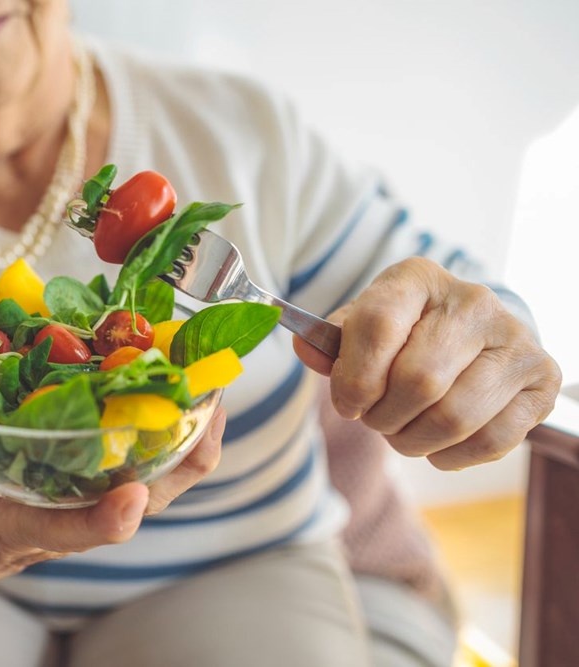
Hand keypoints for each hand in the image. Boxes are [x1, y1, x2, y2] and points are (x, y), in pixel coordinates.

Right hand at [0, 376, 225, 598]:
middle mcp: (73, 521)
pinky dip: (179, 434)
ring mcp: (94, 507)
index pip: (71, 532)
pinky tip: (189, 391)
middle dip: (186, 454)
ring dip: (195, 437)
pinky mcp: (101, 492)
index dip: (105, 521)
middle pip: (149, 501)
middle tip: (211, 395)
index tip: (129, 500)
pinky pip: (156, 467)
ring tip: (214, 380)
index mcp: (26, 529)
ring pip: (164, 482)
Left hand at [294, 257, 560, 469]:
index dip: (354, 378)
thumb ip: (331, 343)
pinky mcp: (541, 380)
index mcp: (418, 278)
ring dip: (413, 440)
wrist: (470, 335)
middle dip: (384, 416)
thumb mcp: (361, 327)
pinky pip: (491, 441)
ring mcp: (516, 340)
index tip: (346, 403)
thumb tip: (306, 348)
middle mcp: (474, 302)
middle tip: (376, 419)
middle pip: (418, 381)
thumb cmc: (403, 335)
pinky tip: (437, 444)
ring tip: (403, 432)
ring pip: (454, 417)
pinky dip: (450, 455)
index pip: (378, 326)